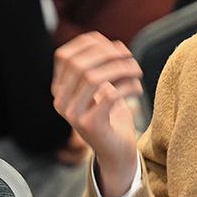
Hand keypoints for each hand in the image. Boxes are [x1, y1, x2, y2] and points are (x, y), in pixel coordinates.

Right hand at [52, 32, 142, 196]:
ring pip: (92, 78)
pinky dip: (126, 87)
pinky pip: (109, 96)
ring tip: (137, 70)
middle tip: (128, 55)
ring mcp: (73, 115)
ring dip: (119, 69)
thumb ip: (100, 67)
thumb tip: (110, 43)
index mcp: (60, 90)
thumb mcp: (103, 88)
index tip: (113, 44)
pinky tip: (137, 88)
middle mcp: (61, 102)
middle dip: (106, 54)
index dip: (88, 45)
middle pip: (78, 65)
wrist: (116, 153)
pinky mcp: (90, 126)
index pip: (64, 56)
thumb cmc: (111, 116)